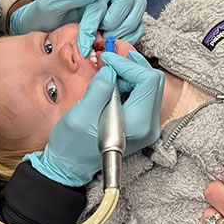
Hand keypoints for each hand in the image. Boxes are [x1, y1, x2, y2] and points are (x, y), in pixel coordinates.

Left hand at [10, 0, 146, 56]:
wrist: (43, 28)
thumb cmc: (46, 17)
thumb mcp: (51, 4)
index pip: (102, 4)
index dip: (92, 28)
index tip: (84, 46)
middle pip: (129, 1)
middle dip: (113, 26)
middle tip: (97, 39)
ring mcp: (117, 6)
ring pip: (136, 14)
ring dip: (122, 33)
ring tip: (103, 42)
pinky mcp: (124, 19)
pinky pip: (138, 27)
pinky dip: (128, 39)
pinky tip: (110, 45)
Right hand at [26, 51, 163, 185]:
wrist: (71, 164)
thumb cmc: (72, 144)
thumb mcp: (81, 114)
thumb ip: (100, 89)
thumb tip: (111, 70)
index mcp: (138, 125)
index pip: (148, 81)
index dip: (129, 64)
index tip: (108, 59)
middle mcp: (148, 126)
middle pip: (153, 81)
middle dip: (131, 65)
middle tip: (110, 59)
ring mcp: (146, 124)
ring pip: (149, 85)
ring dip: (130, 72)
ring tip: (109, 68)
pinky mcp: (140, 122)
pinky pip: (142, 93)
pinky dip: (129, 81)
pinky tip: (113, 79)